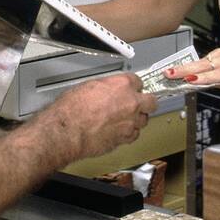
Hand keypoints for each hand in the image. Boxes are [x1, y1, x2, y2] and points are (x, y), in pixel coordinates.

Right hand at [42, 73, 156, 158]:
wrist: (67, 131)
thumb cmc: (71, 109)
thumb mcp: (88, 86)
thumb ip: (105, 88)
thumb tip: (106, 91)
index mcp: (122, 85)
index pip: (138, 81)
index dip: (133, 86)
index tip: (130, 89)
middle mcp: (131, 102)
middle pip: (151, 101)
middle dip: (145, 102)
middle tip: (137, 103)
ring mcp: (130, 122)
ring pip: (144, 120)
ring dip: (136, 119)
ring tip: (124, 119)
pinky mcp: (126, 138)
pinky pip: (134, 135)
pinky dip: (128, 133)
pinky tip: (119, 131)